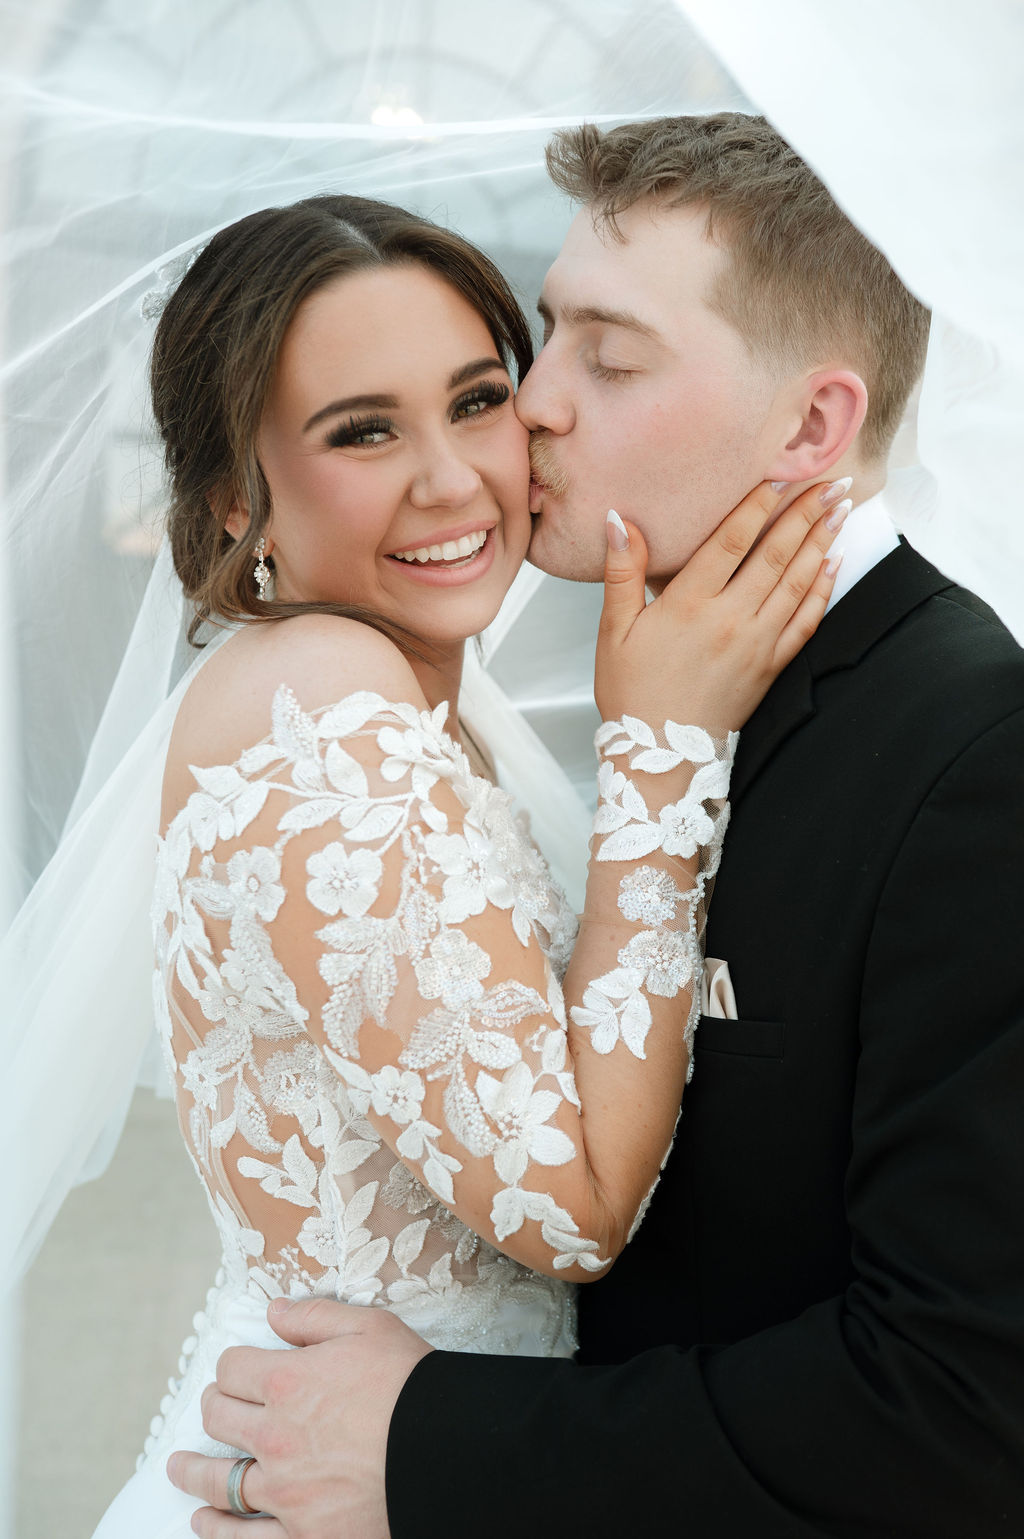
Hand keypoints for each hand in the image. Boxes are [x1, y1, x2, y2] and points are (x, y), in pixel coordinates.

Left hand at [166, 1298, 432, 1538]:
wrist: (446, 1451)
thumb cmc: (411, 1383)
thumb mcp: (368, 1327)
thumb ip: (313, 1318)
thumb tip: (273, 1312)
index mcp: (286, 1381)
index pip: (231, 1368)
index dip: (232, 1364)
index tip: (237, 1368)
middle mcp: (274, 1437)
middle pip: (218, 1418)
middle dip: (212, 1407)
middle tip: (211, 1407)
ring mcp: (284, 1492)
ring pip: (218, 1481)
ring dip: (193, 1471)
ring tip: (178, 1468)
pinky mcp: (301, 1534)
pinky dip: (217, 1531)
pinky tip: (203, 1522)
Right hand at [596, 479, 849, 735]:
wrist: (661, 757)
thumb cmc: (633, 694)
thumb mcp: (614, 632)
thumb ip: (621, 572)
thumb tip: (618, 520)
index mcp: (689, 605)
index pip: (732, 541)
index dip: (758, 504)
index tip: (781, 475)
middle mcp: (730, 620)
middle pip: (776, 554)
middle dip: (807, 513)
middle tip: (833, 482)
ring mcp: (757, 644)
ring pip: (797, 582)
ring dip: (822, 541)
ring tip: (841, 510)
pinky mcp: (771, 667)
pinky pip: (805, 622)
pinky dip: (823, 591)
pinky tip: (834, 565)